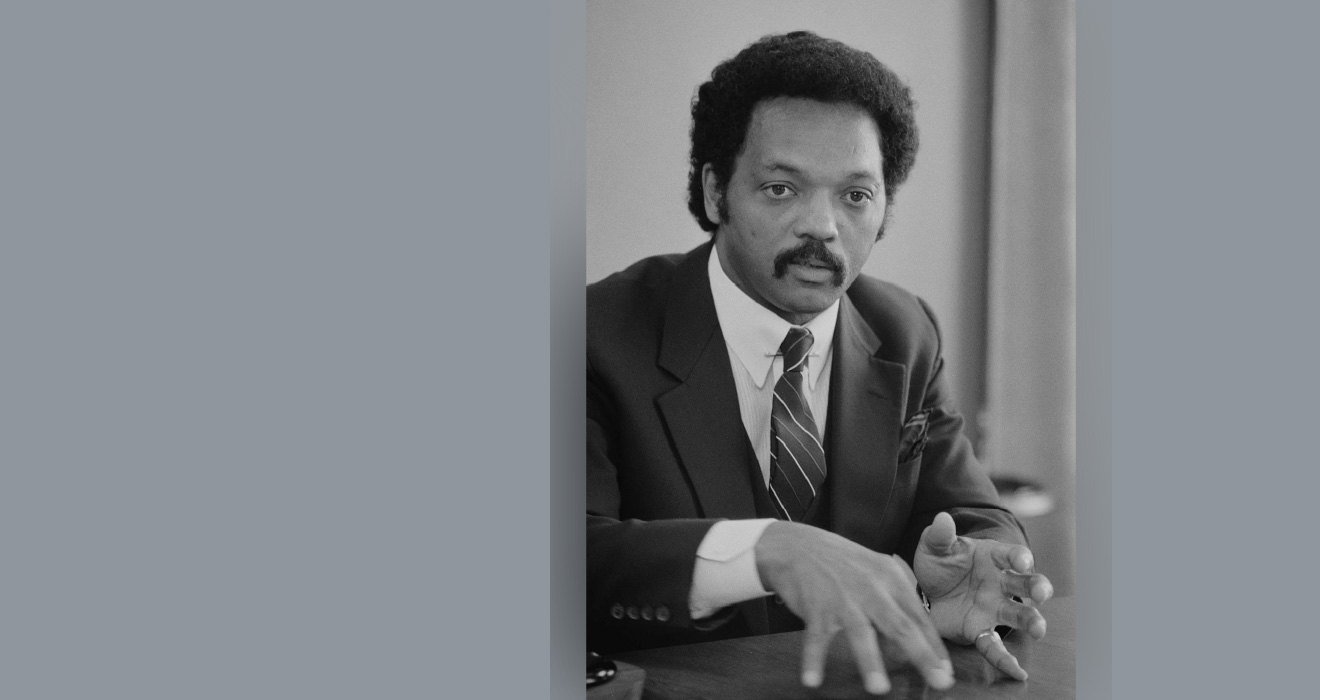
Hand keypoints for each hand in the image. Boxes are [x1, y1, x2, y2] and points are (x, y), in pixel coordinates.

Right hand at [755, 521, 955, 694]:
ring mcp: (842, 598)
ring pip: (860, 632)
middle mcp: (871, 588)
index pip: (919, 617)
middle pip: (900, 626)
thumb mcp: (875, 574)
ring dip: (870, 662)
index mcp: (891, 579)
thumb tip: (909, 647)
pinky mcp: (815, 606)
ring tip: (878, 689)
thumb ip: (894, 606)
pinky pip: (815, 638)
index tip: (946, 673)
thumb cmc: (841, 564)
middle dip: (921, 655)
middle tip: (939, 682)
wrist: (797, 545)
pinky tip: (813, 680)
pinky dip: (813, 659)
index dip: (935, 647)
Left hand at [913, 512, 1053, 680]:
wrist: (927, 588)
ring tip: (1039, 630)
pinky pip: (994, 647)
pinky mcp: (980, 630)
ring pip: (1018, 615)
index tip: (1022, 561)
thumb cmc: (940, 563)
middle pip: (1025, 584)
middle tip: (1041, 593)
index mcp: (992, 558)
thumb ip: (939, 535)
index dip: (1019, 557)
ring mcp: (994, 608)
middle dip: (1037, 587)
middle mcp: (1000, 583)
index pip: (1012, 555)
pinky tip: (1017, 671)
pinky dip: (1005, 660)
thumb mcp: (934, 546)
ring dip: (1031, 621)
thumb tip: (942, 518)